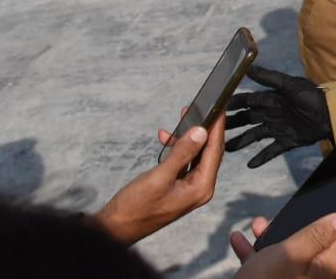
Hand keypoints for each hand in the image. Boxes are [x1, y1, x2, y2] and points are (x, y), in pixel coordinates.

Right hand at [93, 111, 226, 244]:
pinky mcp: (177, 187)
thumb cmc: (135, 208)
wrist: (116, 228)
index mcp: (201, 188)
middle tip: (202, 108)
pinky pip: (183, 162)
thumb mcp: (159, 177)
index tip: (219, 108)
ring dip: (188, 137)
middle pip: (209, 152)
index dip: (217, 127)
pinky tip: (166, 138)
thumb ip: (182, 153)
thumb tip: (201, 132)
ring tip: (183, 117)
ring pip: (196, 155)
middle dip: (205, 129)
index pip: (215, 151)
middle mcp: (199, 189)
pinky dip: (176, 149)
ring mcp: (189, 188)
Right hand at [226, 65, 333, 167]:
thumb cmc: (312, 96)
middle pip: (248, 119)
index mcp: (272, 99)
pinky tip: (250, 164)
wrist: (331, 114)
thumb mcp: (290, 85)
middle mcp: (272, 113)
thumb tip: (248, 67)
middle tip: (216, 131)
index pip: (248, 101)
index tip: (218, 109)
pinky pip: (271, 150)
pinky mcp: (287, 141)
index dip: (234, 105)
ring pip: (255, 136)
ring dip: (242, 142)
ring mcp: (279, 128)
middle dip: (233, 124)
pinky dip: (261, 157)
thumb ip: (269, 77)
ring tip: (227, 149)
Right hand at [230, 199, 335, 278]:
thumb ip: (316, 236)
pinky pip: (269, 264)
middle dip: (307, 222)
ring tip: (260, 224)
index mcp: (324, 268)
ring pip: (291, 251)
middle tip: (298, 207)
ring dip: (275, 235)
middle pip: (321, 242)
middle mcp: (314, 277)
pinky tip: (240, 240)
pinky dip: (257, 251)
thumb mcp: (289, 254)